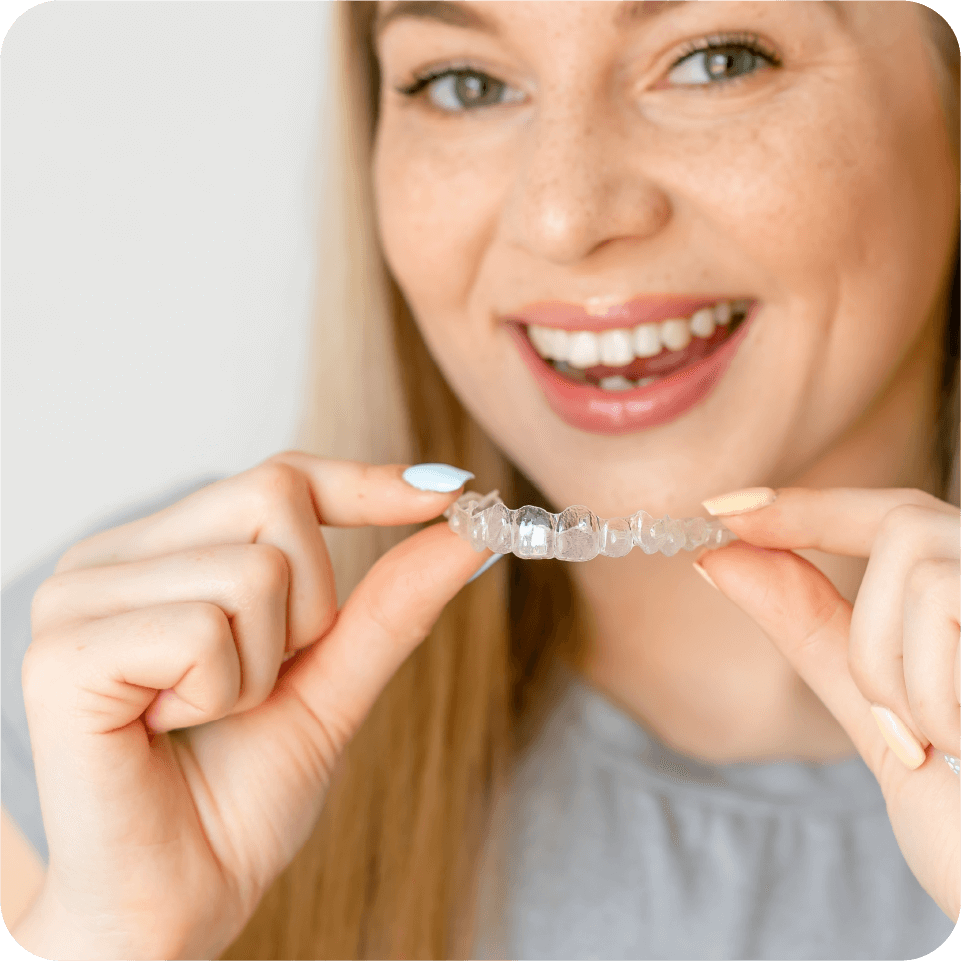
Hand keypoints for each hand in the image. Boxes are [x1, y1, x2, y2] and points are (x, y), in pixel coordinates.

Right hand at [16, 452, 492, 959]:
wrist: (174, 904)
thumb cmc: (238, 797)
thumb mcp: (332, 685)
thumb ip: (389, 604)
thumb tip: (465, 527)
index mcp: (163, 552)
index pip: (279, 476)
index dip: (366, 481)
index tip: (448, 492)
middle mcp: (111, 557)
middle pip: (274, 497)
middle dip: (309, 608)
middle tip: (258, 682)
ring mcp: (77, 597)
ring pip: (253, 572)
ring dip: (264, 666)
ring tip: (206, 716)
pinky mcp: (65, 653)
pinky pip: (205, 632)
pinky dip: (221, 694)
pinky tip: (168, 731)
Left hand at [694, 486, 959, 921]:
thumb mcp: (881, 718)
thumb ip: (812, 633)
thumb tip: (719, 559)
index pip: (893, 516)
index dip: (807, 505)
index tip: (724, 509)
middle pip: (904, 523)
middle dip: (850, 596)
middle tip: (877, 703)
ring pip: (919, 573)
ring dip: (895, 673)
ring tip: (941, 747)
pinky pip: (945, 599)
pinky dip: (932, 688)